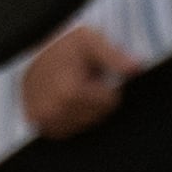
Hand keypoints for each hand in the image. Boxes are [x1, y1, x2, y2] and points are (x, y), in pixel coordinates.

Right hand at [20, 23, 138, 139]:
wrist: (34, 53)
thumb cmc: (65, 46)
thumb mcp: (91, 40)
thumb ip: (115, 55)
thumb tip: (137, 67)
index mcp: (69, 91)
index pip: (110, 103)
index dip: (107, 87)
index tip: (95, 74)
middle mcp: (53, 110)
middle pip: (98, 116)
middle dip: (96, 98)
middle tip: (82, 79)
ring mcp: (44, 120)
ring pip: (84, 125)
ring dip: (83, 109)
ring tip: (72, 87)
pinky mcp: (38, 124)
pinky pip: (67, 131)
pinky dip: (70, 117)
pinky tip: (64, 99)